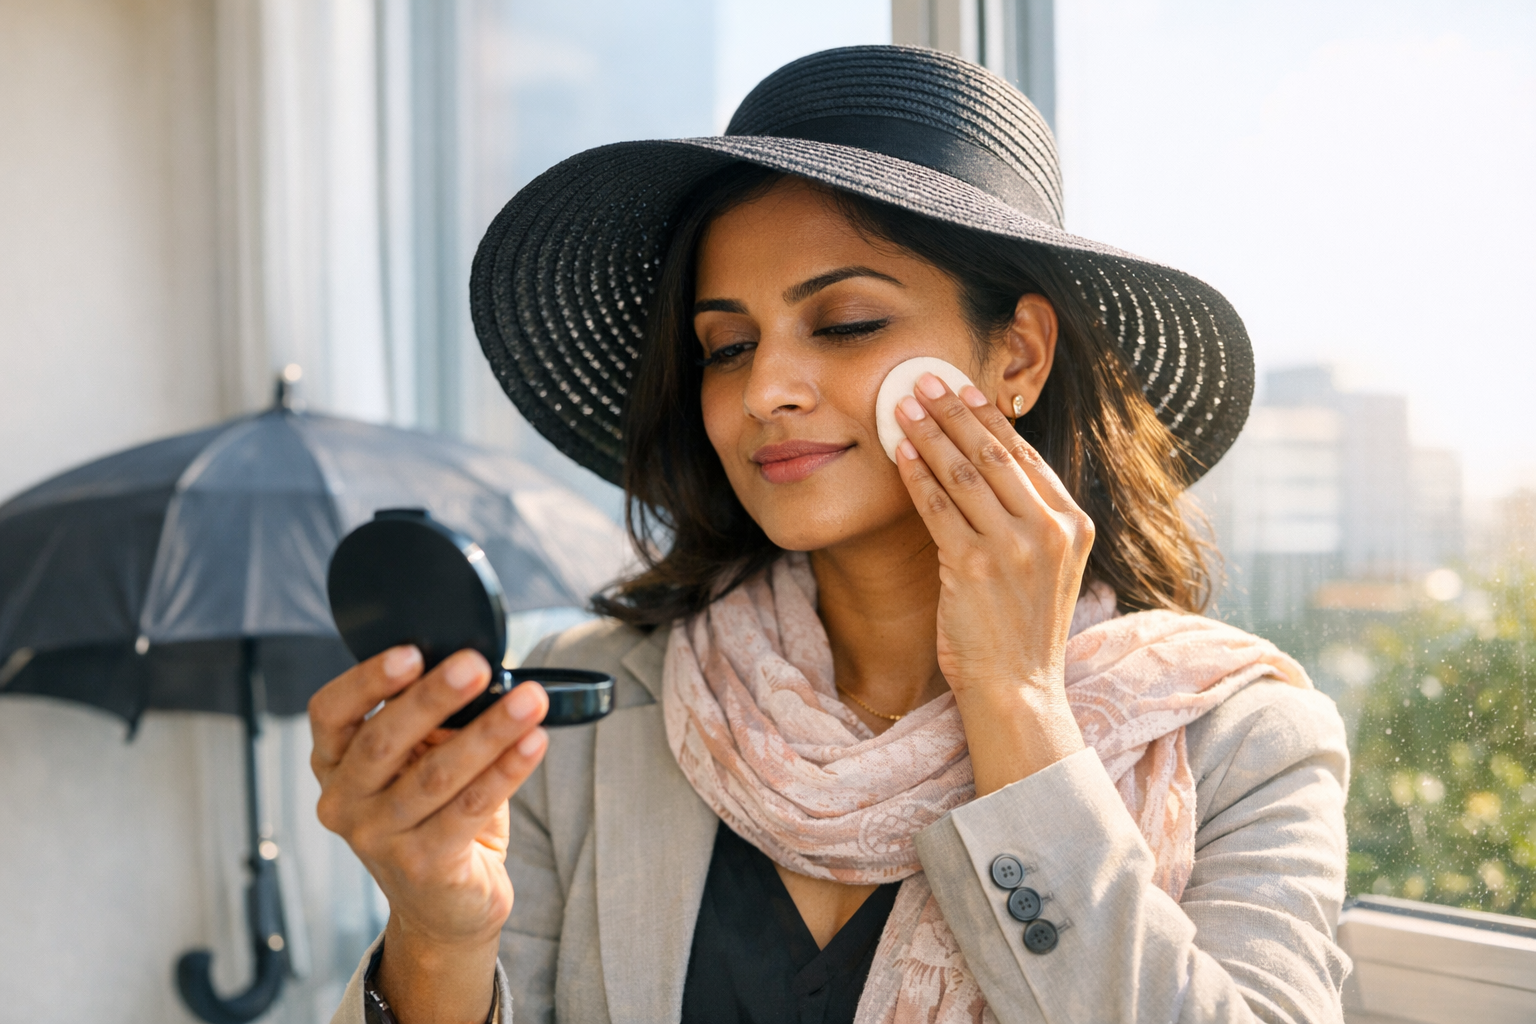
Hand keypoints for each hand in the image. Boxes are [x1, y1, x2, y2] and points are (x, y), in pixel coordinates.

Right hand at [309, 646, 548, 1022]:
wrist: (445, 908)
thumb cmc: (433, 817)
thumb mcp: (419, 761)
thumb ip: (432, 722)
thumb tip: (475, 673)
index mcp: (335, 762)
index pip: (331, 712)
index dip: (366, 680)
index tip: (412, 651)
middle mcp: (345, 801)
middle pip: (384, 740)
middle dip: (434, 697)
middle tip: (477, 665)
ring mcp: (379, 838)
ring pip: (436, 773)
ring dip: (489, 731)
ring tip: (529, 700)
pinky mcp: (423, 866)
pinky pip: (470, 808)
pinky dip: (507, 771)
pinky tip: (534, 743)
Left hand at [893, 372, 1091, 792]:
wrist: (1017, 688)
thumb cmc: (1022, 630)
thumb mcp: (1047, 568)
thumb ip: (1032, 520)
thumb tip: (989, 466)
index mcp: (1074, 525)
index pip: (1026, 456)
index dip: (990, 418)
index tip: (963, 389)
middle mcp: (1049, 530)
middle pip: (994, 453)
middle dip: (954, 410)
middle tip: (923, 380)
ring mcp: (1013, 547)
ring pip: (963, 472)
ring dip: (928, 432)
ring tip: (901, 406)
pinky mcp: (973, 565)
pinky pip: (937, 506)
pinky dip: (915, 474)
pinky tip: (898, 452)